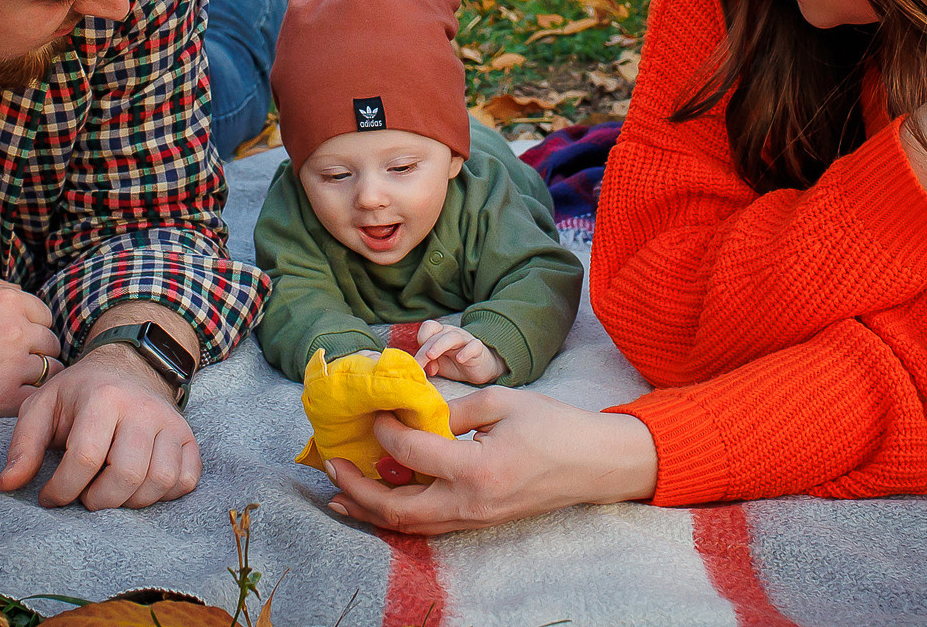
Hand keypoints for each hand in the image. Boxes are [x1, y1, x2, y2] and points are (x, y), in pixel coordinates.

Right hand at [0, 265, 62, 429]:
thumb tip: (7, 289)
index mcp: (5, 299)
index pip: (44, 315)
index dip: (32, 327)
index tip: (19, 340)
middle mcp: (14, 331)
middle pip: (50, 344)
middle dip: (37, 352)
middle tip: (19, 363)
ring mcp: (9, 367)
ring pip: (47, 373)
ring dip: (36, 378)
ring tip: (17, 384)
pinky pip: (32, 400)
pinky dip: (26, 401)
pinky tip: (9, 401)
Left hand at [0, 345, 201, 509]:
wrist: (127, 367)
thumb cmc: (78, 394)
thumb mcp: (42, 407)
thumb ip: (23, 445)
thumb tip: (7, 485)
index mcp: (103, 397)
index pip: (86, 458)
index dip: (62, 490)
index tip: (49, 497)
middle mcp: (143, 407)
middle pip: (127, 475)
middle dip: (99, 500)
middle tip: (84, 496)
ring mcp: (171, 422)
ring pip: (160, 480)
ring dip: (131, 501)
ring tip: (109, 492)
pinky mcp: (188, 437)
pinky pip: (186, 480)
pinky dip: (164, 494)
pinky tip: (139, 487)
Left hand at [322, 389, 656, 534]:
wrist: (595, 464)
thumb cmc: (554, 426)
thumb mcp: (503, 400)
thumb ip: (454, 409)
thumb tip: (416, 415)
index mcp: (476, 469)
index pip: (411, 453)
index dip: (386, 431)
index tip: (374, 411)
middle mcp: (470, 503)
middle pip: (396, 508)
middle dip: (356, 489)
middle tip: (330, 466)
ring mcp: (475, 519)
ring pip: (409, 525)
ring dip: (370, 510)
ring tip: (339, 494)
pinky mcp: (480, 522)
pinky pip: (429, 525)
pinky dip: (398, 515)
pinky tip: (381, 502)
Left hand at [412, 320, 505, 384]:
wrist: (479, 368)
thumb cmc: (455, 363)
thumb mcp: (439, 364)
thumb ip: (429, 363)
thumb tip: (422, 367)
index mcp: (440, 334)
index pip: (428, 327)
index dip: (421, 340)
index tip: (417, 360)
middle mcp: (452, 333)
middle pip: (437, 334)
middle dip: (425, 349)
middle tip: (419, 363)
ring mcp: (466, 339)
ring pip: (452, 336)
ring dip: (439, 345)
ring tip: (431, 356)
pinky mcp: (478, 349)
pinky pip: (474, 345)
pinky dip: (466, 351)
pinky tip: (460, 359)